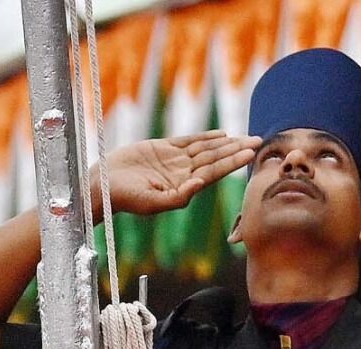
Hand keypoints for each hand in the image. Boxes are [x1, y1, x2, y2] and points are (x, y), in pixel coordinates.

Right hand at [92, 131, 261, 217]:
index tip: (250, 153)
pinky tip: (221, 135)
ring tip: (245, 136)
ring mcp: (174, 160)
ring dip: (225, 142)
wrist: (103, 186)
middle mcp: (184, 173)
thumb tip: (201, 184)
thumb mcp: (154, 203)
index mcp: (185, 186)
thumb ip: (179, 196)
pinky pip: (187, 141)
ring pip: (205, 148)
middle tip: (258, 140)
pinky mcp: (161, 148)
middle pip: (215, 158)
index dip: (233, 161)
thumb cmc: (126, 199)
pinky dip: (204, 137)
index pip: (215, 171)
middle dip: (237, 149)